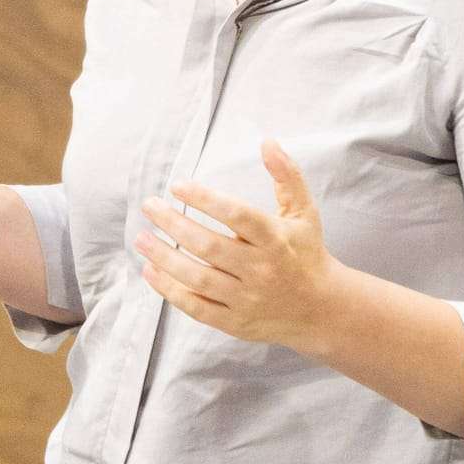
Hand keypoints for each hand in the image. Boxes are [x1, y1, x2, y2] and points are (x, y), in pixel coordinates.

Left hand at [134, 139, 339, 352]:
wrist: (322, 309)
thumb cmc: (306, 253)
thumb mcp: (304, 212)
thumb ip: (287, 175)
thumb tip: (267, 141)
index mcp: (275, 239)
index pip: (237, 215)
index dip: (206, 199)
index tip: (177, 184)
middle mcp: (260, 269)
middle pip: (209, 246)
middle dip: (174, 224)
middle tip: (149, 206)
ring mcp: (246, 298)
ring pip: (198, 278)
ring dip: (164, 257)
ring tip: (141, 238)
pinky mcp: (235, 321)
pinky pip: (197, 308)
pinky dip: (170, 291)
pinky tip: (151, 271)